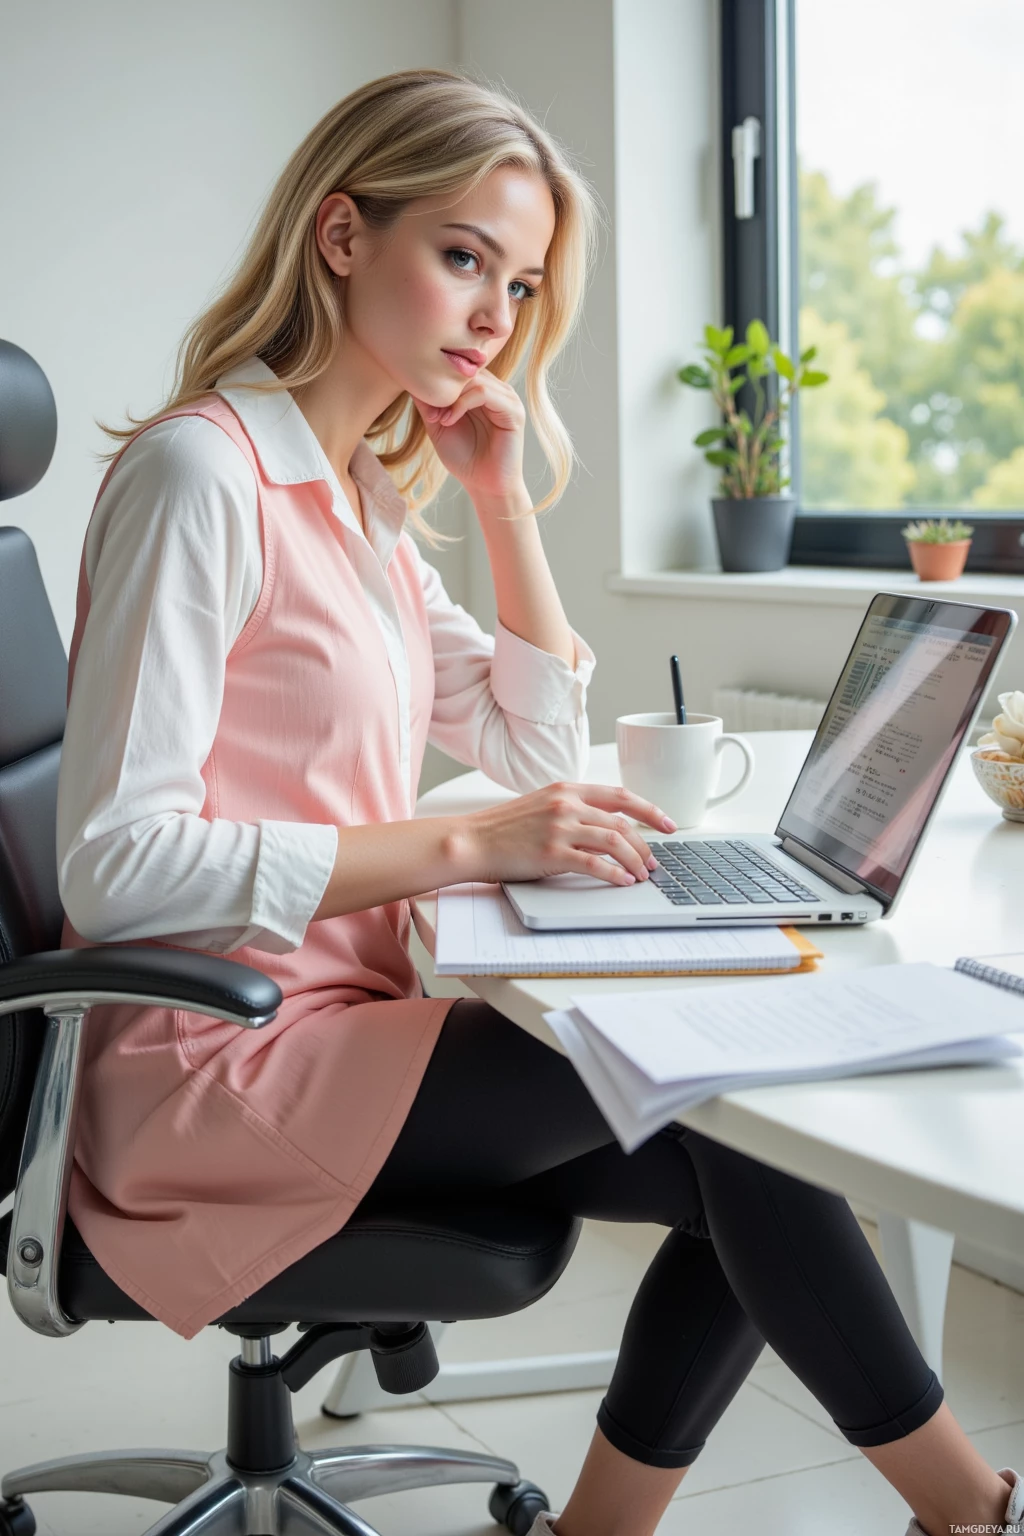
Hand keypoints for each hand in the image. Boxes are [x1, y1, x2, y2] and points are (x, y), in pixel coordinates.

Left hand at [411, 371, 525, 502]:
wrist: (485, 485)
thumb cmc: (464, 458)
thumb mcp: (438, 425)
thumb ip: (429, 403)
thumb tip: (411, 380)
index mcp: (483, 390)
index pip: (461, 368)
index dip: (439, 380)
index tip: (422, 402)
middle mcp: (497, 389)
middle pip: (467, 370)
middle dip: (444, 388)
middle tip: (429, 412)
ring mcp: (507, 398)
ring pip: (474, 379)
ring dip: (451, 397)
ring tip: (439, 419)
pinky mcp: (513, 411)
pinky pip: (485, 394)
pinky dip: (462, 404)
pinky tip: (449, 420)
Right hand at [459, 782, 677, 886]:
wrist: (472, 840)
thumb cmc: (504, 828)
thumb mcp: (542, 806)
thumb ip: (573, 810)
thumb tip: (606, 828)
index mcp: (567, 790)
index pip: (620, 796)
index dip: (649, 810)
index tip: (667, 823)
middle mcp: (567, 805)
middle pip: (622, 823)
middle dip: (645, 844)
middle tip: (654, 861)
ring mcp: (559, 828)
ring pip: (614, 842)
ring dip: (635, 860)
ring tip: (642, 874)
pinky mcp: (552, 852)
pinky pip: (595, 864)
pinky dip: (615, 874)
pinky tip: (623, 881)